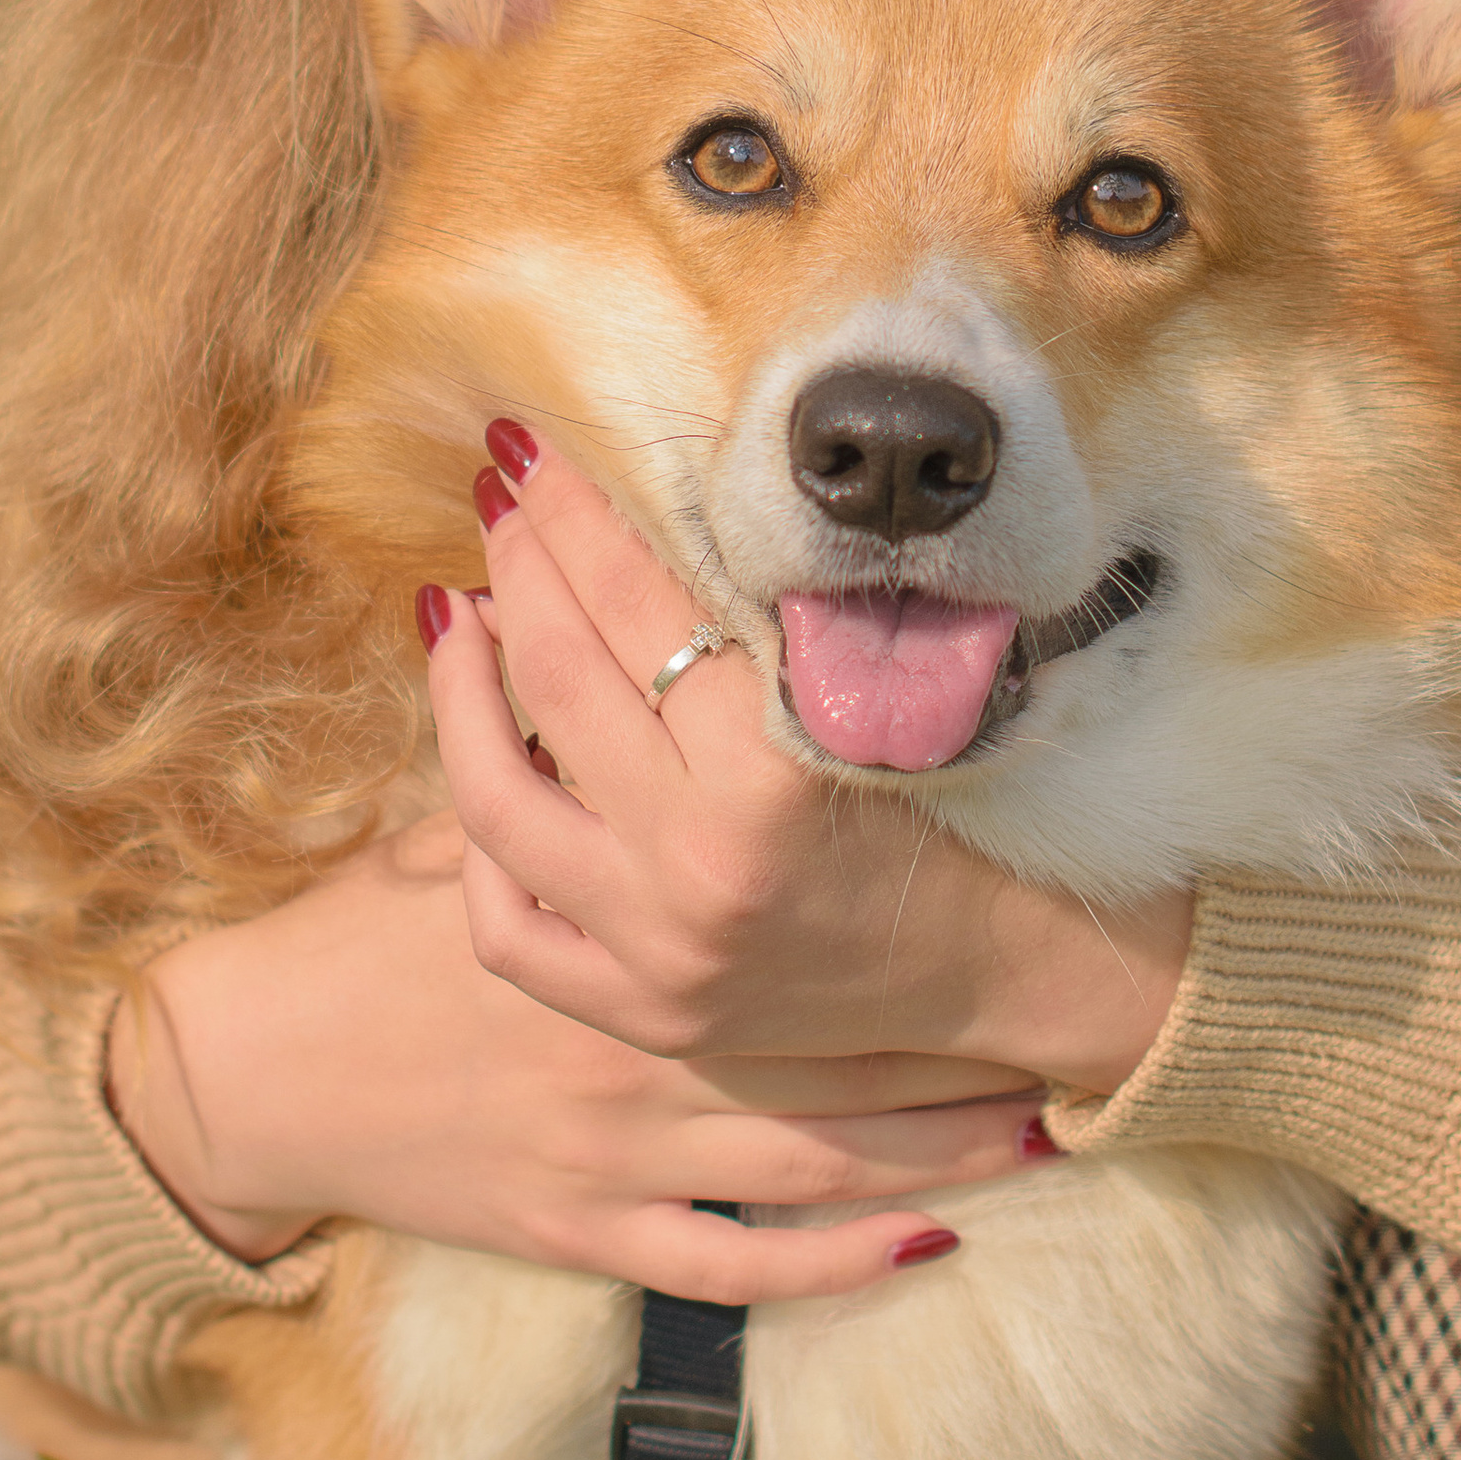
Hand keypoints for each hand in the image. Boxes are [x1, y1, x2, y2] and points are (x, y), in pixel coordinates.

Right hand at [105, 818, 1055, 1305]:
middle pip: (825, 1026)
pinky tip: (930, 1244)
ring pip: (813, 1151)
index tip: (981, 860)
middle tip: (1066, 1001)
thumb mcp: (451, 834)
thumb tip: (571, 628)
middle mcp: (630, 1034)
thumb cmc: (356, 942)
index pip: (778, 891)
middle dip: (946, 1015)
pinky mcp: (591, 1231)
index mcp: (607, 921)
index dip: (880, 878)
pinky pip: (736, 1264)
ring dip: (931, 1134)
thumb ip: (544, 759)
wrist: (261, 1083)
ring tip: (1041, 1115)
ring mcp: (617, 1148)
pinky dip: (836, 1259)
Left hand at [428, 428, 1189, 1083]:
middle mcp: (705, 861)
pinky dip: (475, 846)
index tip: (537, 448)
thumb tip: (641, 497)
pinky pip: (507, 929)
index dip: (577, 511)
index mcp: (779, 768)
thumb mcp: (869, 692)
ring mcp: (658, 948)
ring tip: (456, 610)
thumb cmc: (953, 804)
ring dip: (459, 686)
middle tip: (500, 499)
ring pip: (496, 796)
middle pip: (560, 675)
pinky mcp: (639, 1011)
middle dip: (518, 564)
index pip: (642, 601)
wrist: (1003, 966)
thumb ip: (763, 612)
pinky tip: (484, 762)